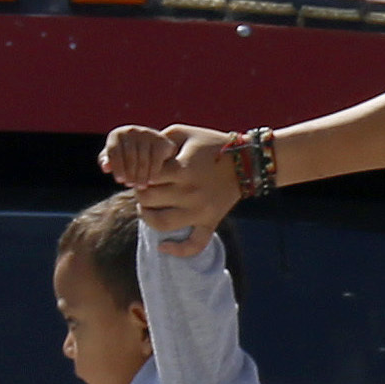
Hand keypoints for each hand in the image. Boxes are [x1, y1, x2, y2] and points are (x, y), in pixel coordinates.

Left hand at [101, 124, 239, 255]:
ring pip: (161, 223)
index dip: (137, 173)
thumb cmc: (212, 144)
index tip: (139, 171)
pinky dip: (177, 251)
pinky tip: (163, 247)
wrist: (248, 162)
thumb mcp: (184, 133)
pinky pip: (194, 244)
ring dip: (147, 217)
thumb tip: (138, 152)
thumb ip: (159, 140)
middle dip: (139, 192)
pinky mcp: (210, 222)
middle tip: (142, 188)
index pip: (145, 176)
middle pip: (147, 199)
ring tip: (146, 209)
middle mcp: (190, 192)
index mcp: (183, 169)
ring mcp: (200, 211)